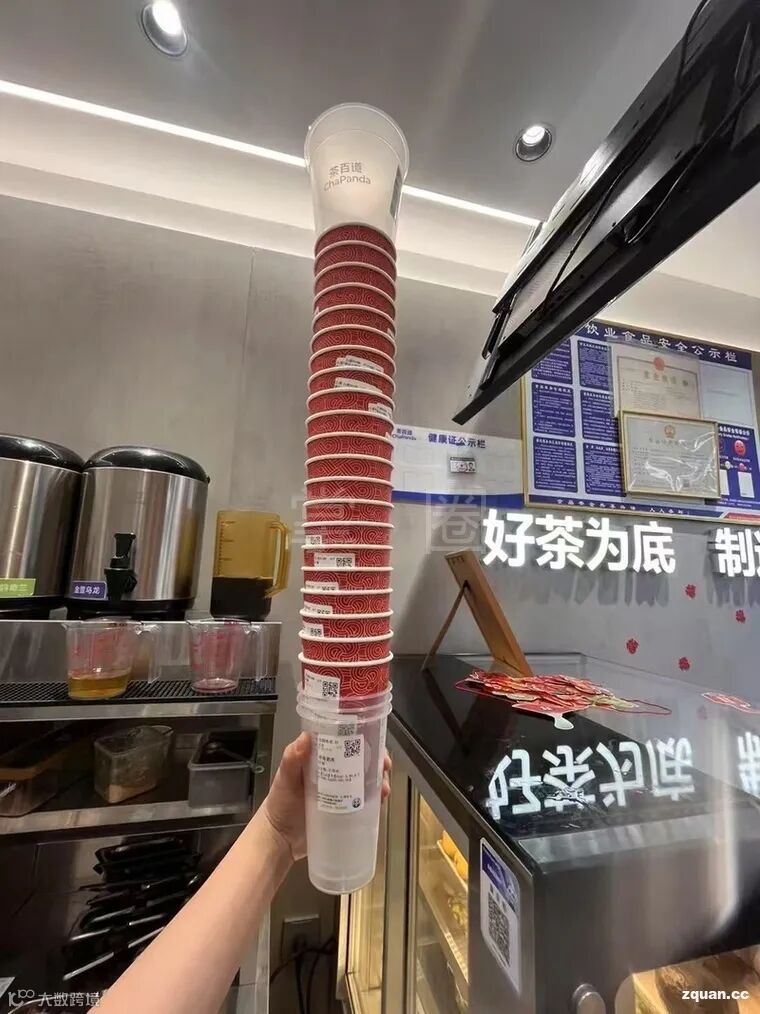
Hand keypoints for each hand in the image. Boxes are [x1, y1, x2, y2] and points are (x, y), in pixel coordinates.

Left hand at [262, 733, 391, 862]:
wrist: (279, 839)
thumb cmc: (279, 803)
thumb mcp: (284, 778)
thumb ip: (292, 758)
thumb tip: (306, 737)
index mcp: (321, 757)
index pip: (346, 741)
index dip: (363, 739)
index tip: (375, 742)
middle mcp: (334, 772)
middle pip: (362, 760)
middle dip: (378, 761)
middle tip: (384, 767)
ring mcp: (341, 792)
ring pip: (367, 781)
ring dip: (380, 781)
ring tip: (384, 788)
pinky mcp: (345, 810)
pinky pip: (364, 802)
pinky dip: (375, 800)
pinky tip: (381, 802)